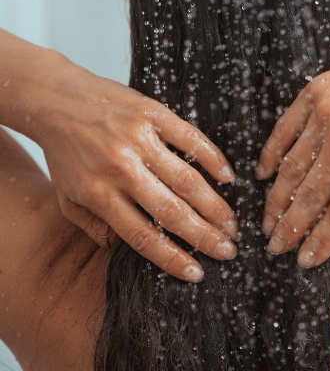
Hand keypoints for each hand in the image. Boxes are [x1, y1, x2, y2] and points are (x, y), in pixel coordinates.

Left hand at [34, 58, 237, 282]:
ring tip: (233, 223)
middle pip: (171, 212)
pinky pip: (190, 139)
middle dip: (205, 236)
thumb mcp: (66, 197)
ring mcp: (139, 140)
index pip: (142, 236)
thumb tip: (124, 251)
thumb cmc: (64, 151)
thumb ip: (93, 227)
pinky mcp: (153, 114)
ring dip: (214, 206)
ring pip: (186, 180)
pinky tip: (228, 178)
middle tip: (229, 250)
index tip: (197, 272)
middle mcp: (121, 170)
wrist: (55, 98)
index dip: (173, 258)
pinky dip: (213, 159)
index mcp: (99, 194)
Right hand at [256, 15, 329, 266]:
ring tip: (266, 222)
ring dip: (276, 200)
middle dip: (290, 229)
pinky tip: (262, 175)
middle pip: (310, 198)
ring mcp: (327, 115)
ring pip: (291, 169)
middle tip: (275, 247)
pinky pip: (284, 131)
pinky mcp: (315, 94)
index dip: (320, 243)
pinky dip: (270, 155)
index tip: (304, 259)